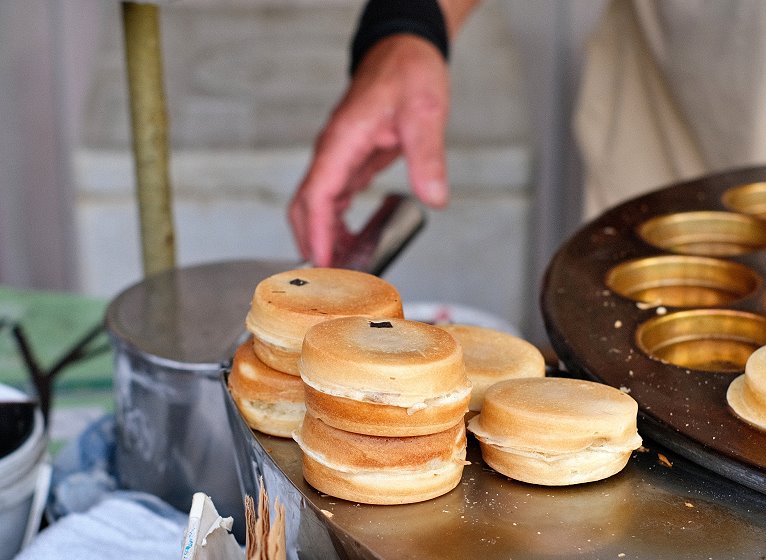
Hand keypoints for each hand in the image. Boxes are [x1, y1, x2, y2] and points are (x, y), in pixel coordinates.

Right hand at [289, 35, 450, 265]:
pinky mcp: (351, 159)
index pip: (317, 194)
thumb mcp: (425, 113)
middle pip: (306, 204)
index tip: (322, 262)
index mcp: (343, 140)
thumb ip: (427, 156)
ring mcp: (340, 155)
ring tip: (343, 269)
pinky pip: (335, 197)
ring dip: (325, 235)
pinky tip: (352, 242)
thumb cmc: (409, 73)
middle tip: (330, 278)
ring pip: (318, 203)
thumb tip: (434, 197)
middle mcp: (334, 149)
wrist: (405, 51)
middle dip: (313, 241)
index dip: (317, 232)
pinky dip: (338, 222)